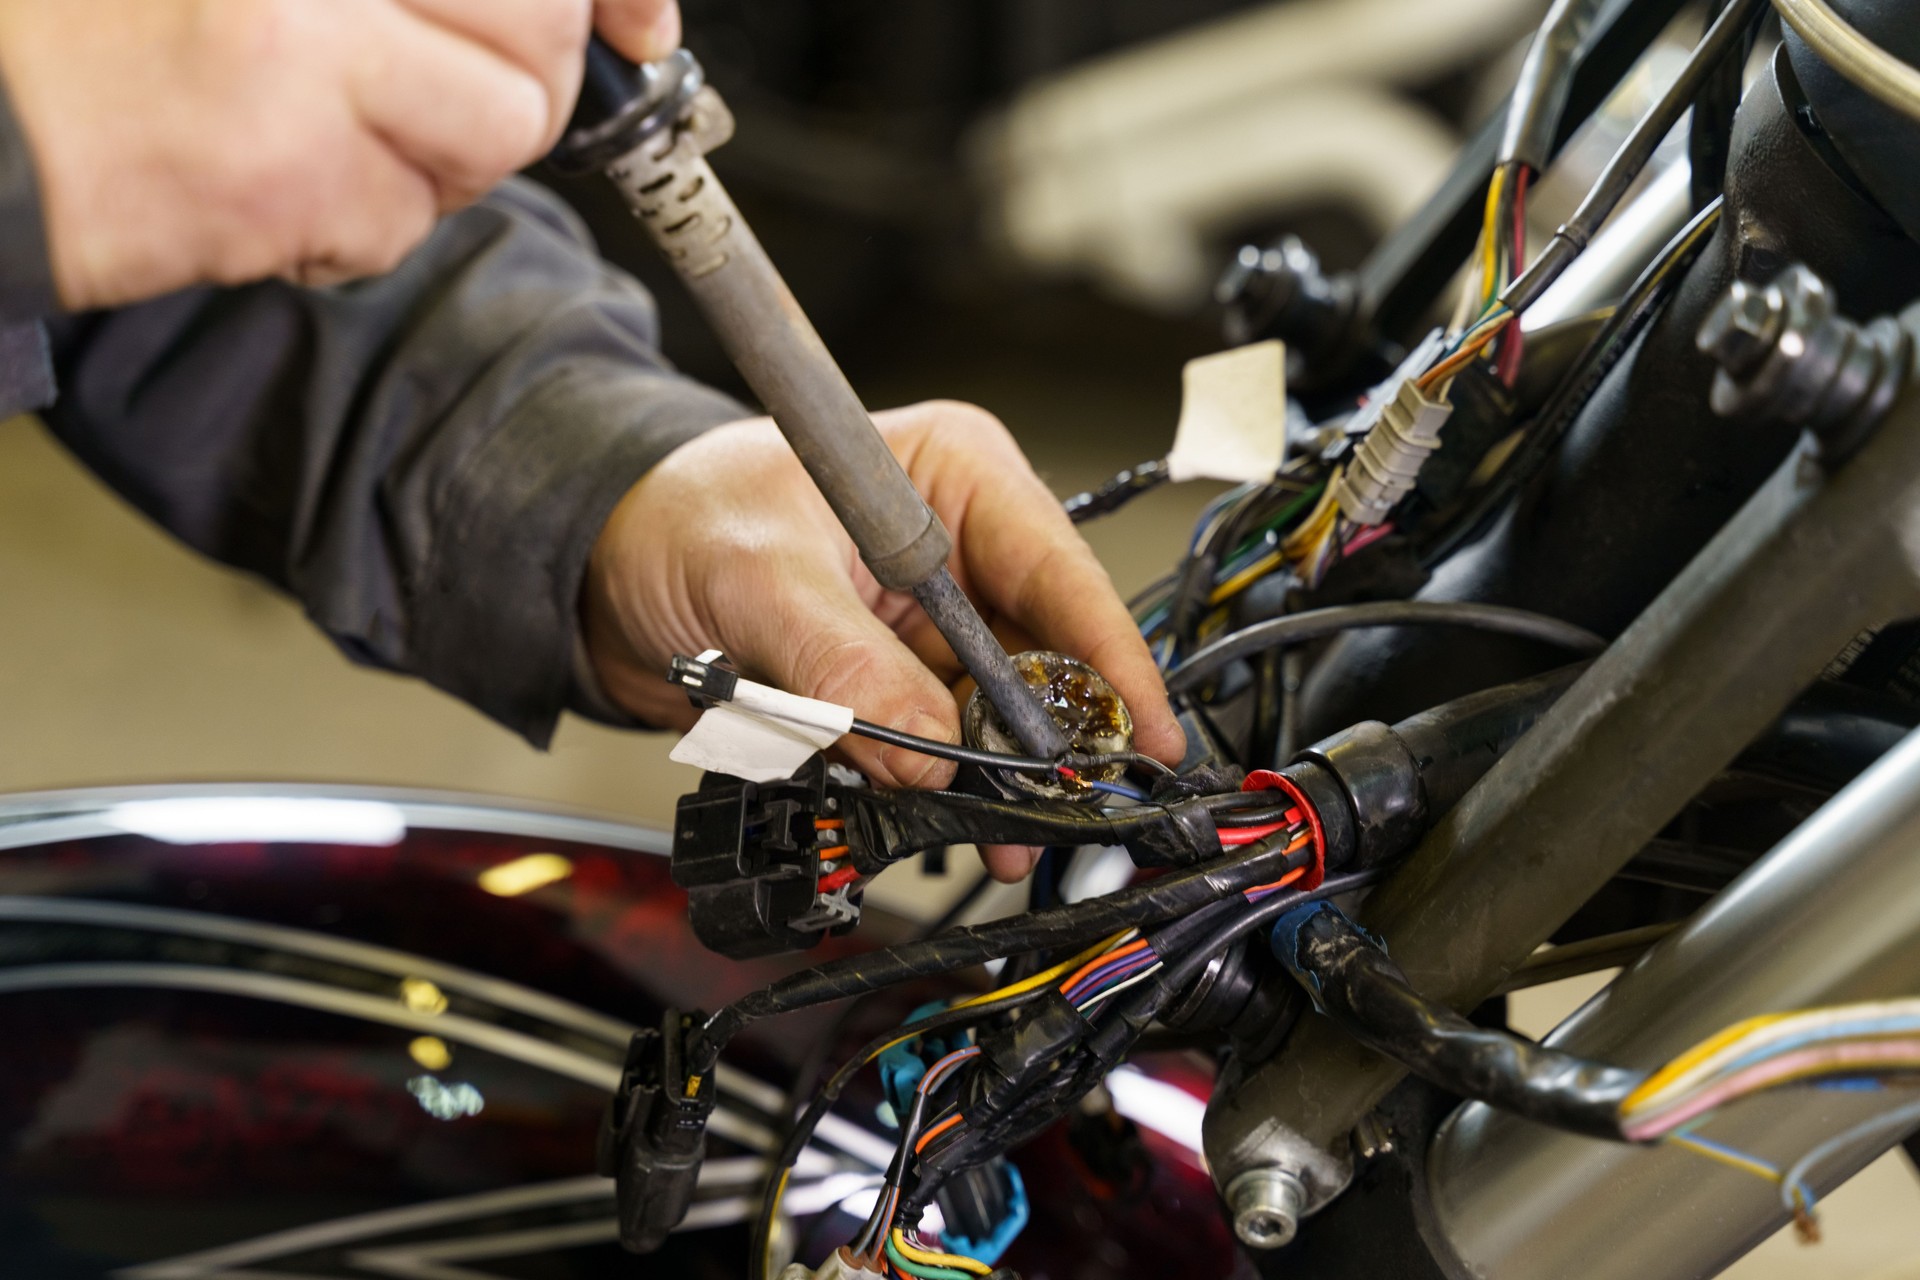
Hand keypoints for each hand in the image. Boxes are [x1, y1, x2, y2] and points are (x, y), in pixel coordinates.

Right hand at [0, 0, 679, 309]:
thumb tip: (602, 11)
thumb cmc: (114, 28)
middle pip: (539, 29)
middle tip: (448, 90)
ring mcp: (303, 63)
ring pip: (500, 130)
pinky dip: (366, 221)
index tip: (635, 21)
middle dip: (527, 80)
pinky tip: (283, 182)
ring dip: (452, 156)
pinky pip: (409, 217)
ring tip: (357, 136)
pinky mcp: (285, 175)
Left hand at [584, 401, 1186, 880]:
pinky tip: (937, 815)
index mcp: (953, 477)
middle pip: (1041, 656)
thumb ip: (844, 663)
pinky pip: (933, 743)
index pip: (1061, 572)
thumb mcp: (757, 574)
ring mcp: (926, 621)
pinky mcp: (889, 679)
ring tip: (1000, 835)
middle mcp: (956, 548)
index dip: (1112, 659)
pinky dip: (932, 782)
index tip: (1147, 733)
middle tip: (1065, 808)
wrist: (595, 569)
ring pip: (991, 713)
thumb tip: (928, 747)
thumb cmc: (671, 512)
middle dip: (1049, 739)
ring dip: (989, 776)